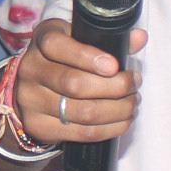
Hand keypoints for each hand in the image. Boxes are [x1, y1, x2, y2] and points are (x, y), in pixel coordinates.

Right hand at [12, 19, 146, 144]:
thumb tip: (139, 38)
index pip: (57, 45)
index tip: (114, 66)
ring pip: (83, 112)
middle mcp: (31, 69)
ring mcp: (31, 100)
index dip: (86, 56)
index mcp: (42, 40)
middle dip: (115, 87)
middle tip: (134, 84)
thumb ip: (109, 39)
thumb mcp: (81, 40)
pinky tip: (122, 119)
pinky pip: (82, 133)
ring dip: (118, 109)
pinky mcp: (38, 126)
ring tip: (132, 102)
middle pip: (74, 84)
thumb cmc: (65, 59)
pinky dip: (110, 128)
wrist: (33, 88)